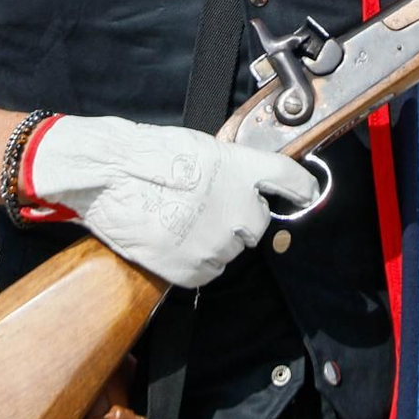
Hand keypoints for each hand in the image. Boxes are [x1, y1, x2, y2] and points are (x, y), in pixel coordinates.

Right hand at [23, 115, 315, 288]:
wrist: (110, 177)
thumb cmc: (147, 153)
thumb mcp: (200, 147)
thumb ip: (230, 168)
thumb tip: (240, 181)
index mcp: (244, 170)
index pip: (292, 181)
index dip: (303, 189)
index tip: (307, 194)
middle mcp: (240, 208)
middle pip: (257, 224)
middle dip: (238, 219)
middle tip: (205, 207)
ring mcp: (219, 242)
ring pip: (230, 250)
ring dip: (213, 241)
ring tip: (179, 221)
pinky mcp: (196, 269)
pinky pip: (206, 271)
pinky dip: (193, 261)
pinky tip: (172, 240)